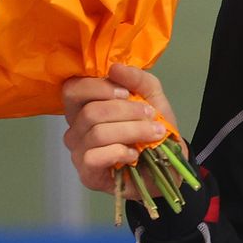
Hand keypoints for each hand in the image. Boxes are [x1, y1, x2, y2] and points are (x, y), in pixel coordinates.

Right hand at [61, 63, 182, 195]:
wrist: (169, 164)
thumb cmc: (154, 128)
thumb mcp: (153, 97)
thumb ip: (138, 79)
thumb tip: (115, 68)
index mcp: (84, 107)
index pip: (73, 89)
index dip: (100, 88)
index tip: (128, 93)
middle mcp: (75, 129)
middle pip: (90, 112)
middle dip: (127, 112)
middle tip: (151, 116)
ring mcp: (78, 153)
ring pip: (97, 133)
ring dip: (133, 131)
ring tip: (154, 133)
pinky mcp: (87, 174)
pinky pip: (95, 157)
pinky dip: (121, 152)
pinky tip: (134, 154)